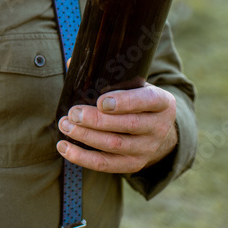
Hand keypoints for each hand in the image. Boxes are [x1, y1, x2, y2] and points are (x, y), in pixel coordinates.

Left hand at [56, 83, 177, 173]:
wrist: (158, 130)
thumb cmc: (138, 101)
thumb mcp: (135, 85)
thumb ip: (109, 75)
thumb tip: (72, 62)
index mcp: (162, 102)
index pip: (148, 101)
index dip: (125, 102)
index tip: (101, 101)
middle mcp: (159, 127)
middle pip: (128, 125)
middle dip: (96, 120)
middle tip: (73, 112)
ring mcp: (148, 148)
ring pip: (115, 145)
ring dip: (85, 136)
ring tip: (65, 125)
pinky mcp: (133, 164)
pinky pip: (106, 164)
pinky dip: (82, 157)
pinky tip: (64, 147)